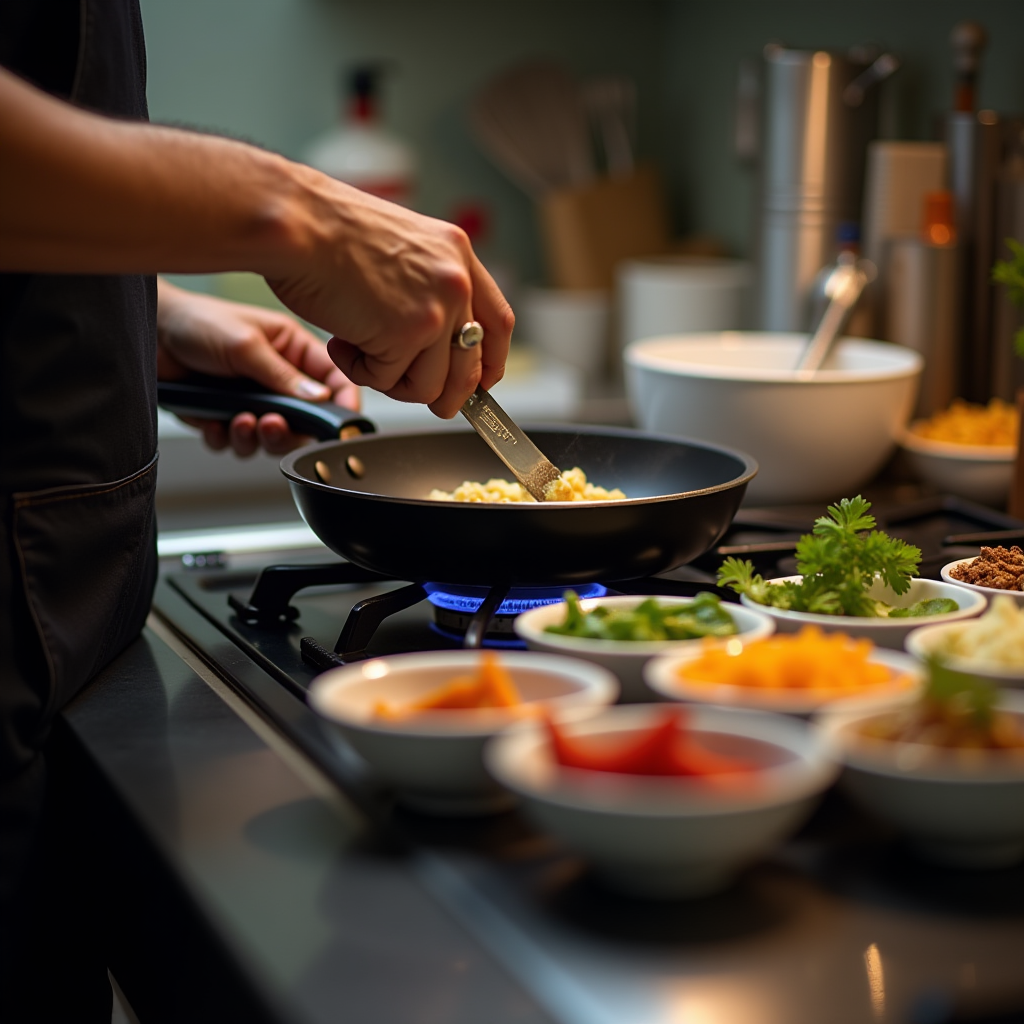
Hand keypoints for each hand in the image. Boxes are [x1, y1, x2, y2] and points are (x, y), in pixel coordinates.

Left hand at [156, 280, 359, 455]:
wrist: (149, 333)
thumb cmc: (197, 321)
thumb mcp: (245, 345)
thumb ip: (283, 376)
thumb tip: (321, 399)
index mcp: (293, 351)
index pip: (335, 381)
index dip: (343, 405)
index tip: (339, 425)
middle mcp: (279, 378)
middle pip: (306, 422)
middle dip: (289, 431)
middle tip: (271, 424)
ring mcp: (253, 399)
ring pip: (273, 438)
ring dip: (257, 438)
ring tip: (239, 421)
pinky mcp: (226, 416)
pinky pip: (238, 443)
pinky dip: (227, 440)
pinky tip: (214, 422)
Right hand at [266, 173, 514, 418]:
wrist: (297, 222)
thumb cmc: (328, 230)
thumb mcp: (402, 247)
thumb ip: (428, 287)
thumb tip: (438, 342)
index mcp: (457, 254)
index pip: (498, 323)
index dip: (491, 362)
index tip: (479, 382)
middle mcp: (455, 282)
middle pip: (470, 367)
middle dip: (443, 393)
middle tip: (408, 388)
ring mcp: (434, 311)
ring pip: (430, 385)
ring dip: (391, 380)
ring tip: (358, 348)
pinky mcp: (404, 335)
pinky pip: (388, 381)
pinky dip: (359, 372)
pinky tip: (340, 343)